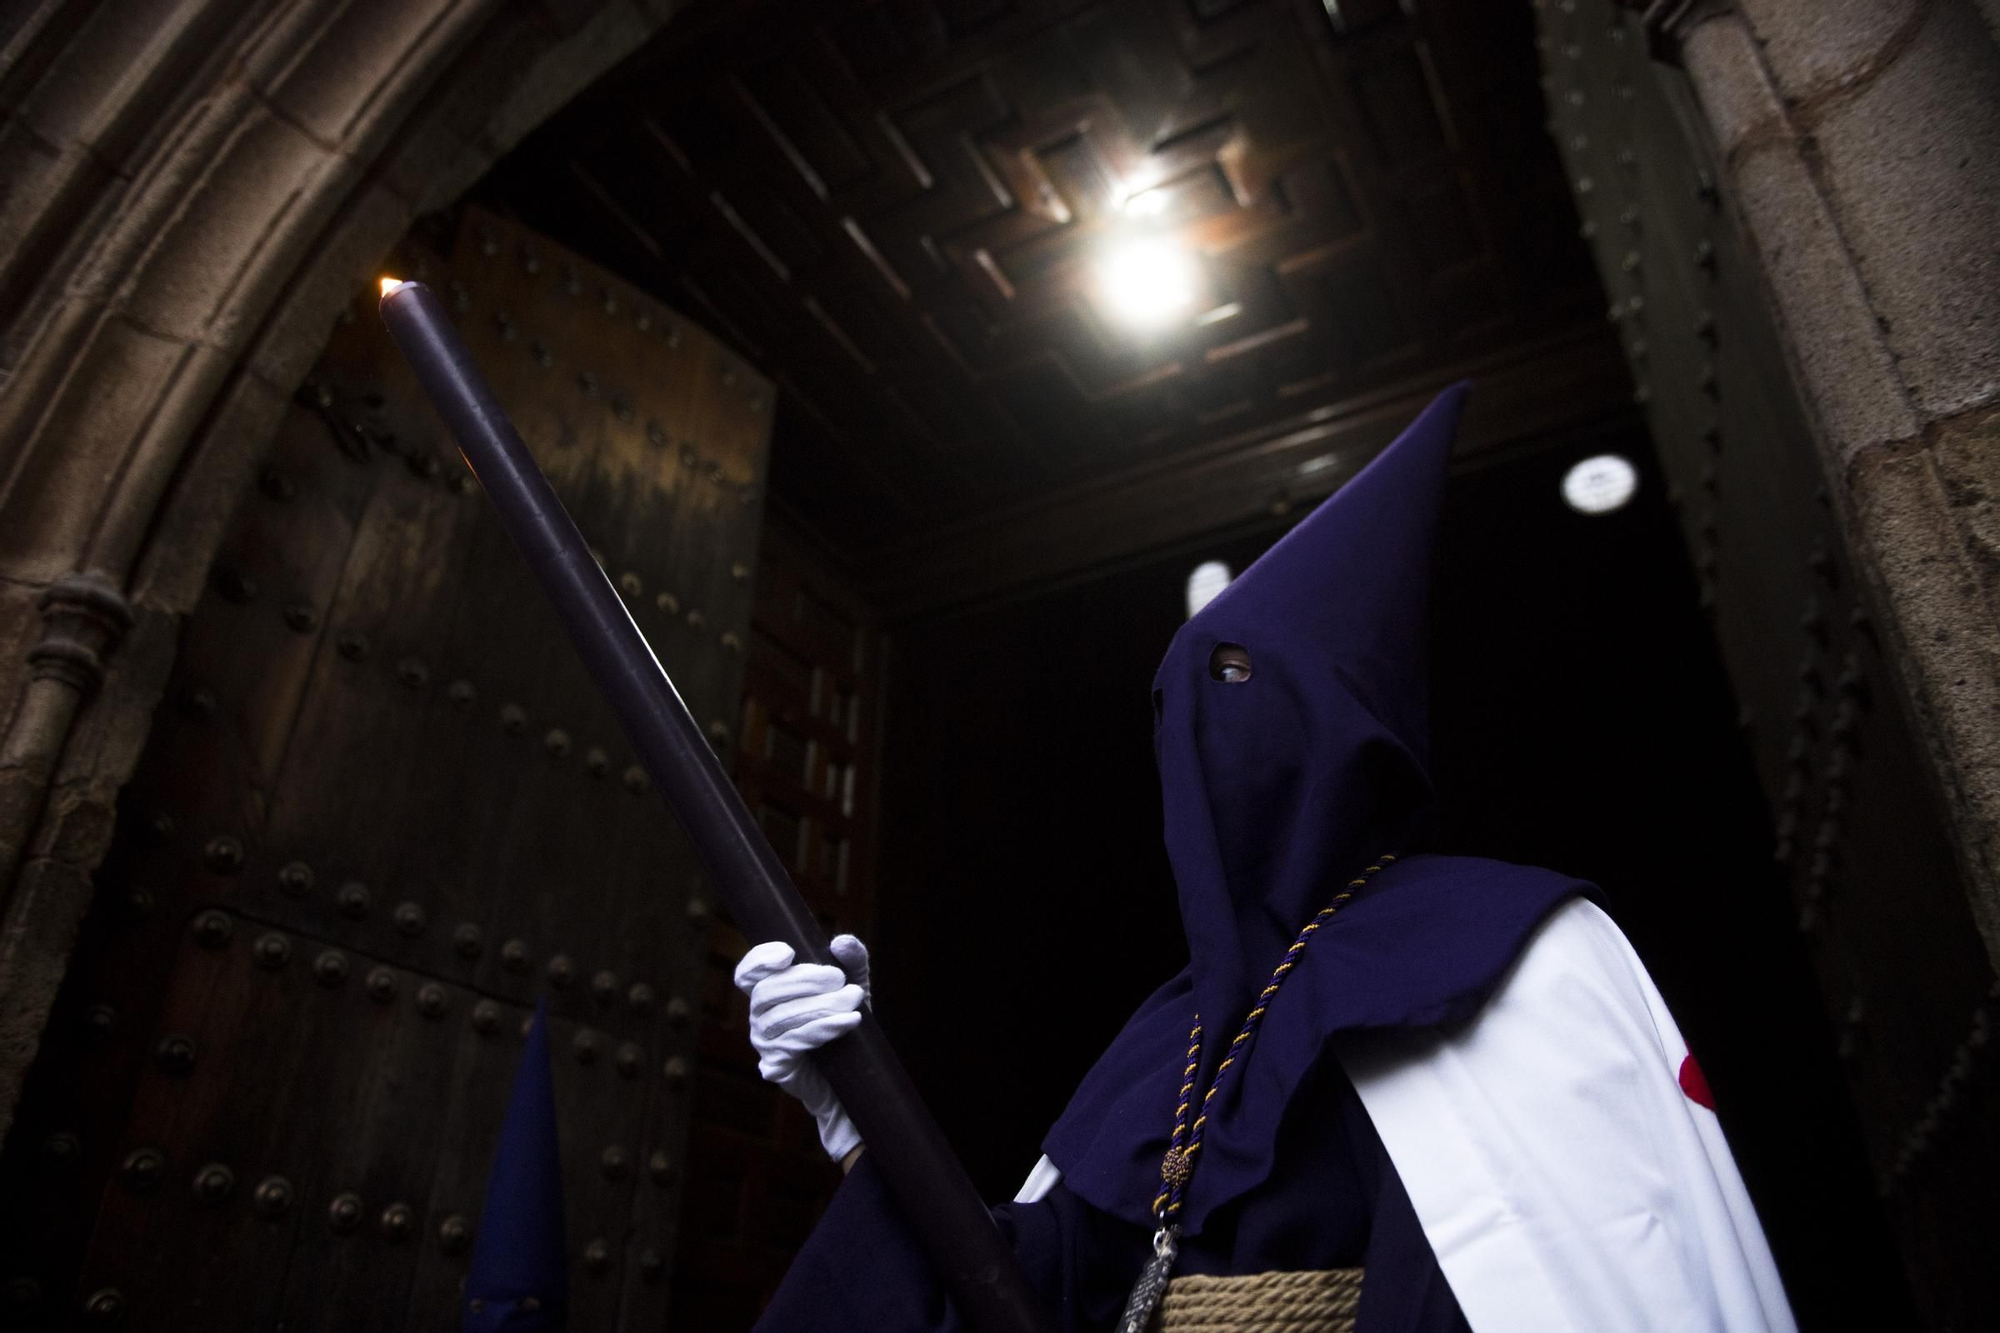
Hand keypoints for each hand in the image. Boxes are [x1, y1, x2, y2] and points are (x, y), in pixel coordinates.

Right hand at [734, 934, 871, 1160]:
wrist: (852, 1077)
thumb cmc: (844, 1023)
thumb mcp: (854, 986)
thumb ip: (852, 961)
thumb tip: (840, 942)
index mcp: (769, 992)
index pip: (748, 973)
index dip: (760, 960)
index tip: (789, 953)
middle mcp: (759, 1017)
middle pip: (766, 992)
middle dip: (804, 981)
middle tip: (839, 979)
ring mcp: (764, 1044)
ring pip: (781, 1017)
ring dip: (820, 1006)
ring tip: (852, 999)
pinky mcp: (776, 1067)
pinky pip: (794, 1043)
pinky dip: (823, 1029)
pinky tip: (848, 1022)